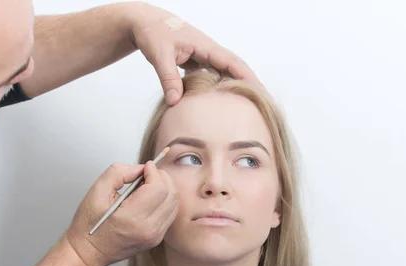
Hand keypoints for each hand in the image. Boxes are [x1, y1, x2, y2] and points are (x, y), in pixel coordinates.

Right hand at [65, 161, 178, 265]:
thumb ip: (119, 173)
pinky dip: (165, 201)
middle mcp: (148, 229)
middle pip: (171, 195)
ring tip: (149, 184)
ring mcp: (155, 236)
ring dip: (166, 188)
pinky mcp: (156, 239)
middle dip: (162, 178)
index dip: (154, 172)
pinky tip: (151, 198)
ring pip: (174, 204)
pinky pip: (170, 214)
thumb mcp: (97, 191)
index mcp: (132, 217)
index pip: (158, 188)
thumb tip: (140, 169)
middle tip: (149, 173)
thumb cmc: (90, 225)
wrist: (89, 252)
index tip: (146, 166)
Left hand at [126, 2, 260, 105]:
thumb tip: (175, 102)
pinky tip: (221, 100)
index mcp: (204, 45)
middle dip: (249, 81)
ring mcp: (202, 54)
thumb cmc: (152, 33)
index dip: (247, 77)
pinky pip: (212, 74)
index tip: (259, 91)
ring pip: (224, 71)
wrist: (143, 22)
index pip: (232, 62)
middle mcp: (207, 49)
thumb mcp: (159, 55)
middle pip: (234, 66)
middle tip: (263, 100)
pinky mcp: (195, 60)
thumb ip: (168, 79)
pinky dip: (219, 85)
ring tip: (247, 103)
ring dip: (236, 84)